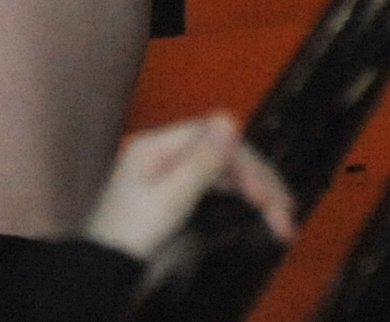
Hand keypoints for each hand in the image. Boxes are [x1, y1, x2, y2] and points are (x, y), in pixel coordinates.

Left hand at [83, 115, 294, 263]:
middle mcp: (165, 152)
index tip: (265, 197)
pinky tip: (260, 212)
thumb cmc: (129, 236)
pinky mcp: (176, 191)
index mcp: (157, 145)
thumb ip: (200, 163)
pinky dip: (240, 198)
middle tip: (286, 213)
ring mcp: (170, 170)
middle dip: (257, 180)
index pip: (213, 137)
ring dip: (255, 191)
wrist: (103, 269)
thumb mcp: (168, 201)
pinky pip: (216, 186)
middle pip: (222, 154)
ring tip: (283, 220)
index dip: (245, 162)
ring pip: (223, 171)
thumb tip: (229, 120)